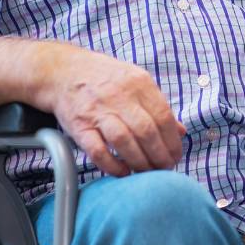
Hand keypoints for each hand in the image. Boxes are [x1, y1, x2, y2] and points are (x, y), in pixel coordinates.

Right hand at [39, 44, 185, 176]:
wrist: (64, 71)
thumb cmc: (106, 79)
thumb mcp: (136, 82)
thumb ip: (158, 106)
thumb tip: (181, 131)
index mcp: (139, 83)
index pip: (163, 116)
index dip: (172, 140)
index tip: (176, 155)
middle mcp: (119, 96)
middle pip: (146, 130)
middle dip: (159, 154)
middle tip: (165, 168)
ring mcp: (98, 111)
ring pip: (124, 140)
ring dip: (139, 161)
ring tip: (147, 172)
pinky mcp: (79, 125)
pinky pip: (97, 149)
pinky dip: (111, 164)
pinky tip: (123, 172)